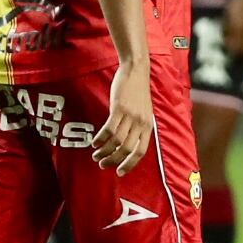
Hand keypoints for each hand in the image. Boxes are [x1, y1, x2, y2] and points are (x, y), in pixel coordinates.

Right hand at [93, 60, 154, 175]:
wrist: (136, 70)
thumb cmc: (138, 91)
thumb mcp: (144, 111)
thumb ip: (138, 126)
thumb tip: (126, 144)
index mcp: (148, 126)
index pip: (141, 151)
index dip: (130, 164)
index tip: (120, 172)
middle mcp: (141, 123)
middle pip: (126, 149)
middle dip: (113, 160)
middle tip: (102, 164)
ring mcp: (131, 116)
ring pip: (116, 141)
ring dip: (104, 151)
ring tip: (96, 154)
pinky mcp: (119, 108)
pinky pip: (109, 129)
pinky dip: (100, 138)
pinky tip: (94, 142)